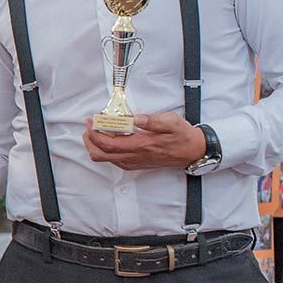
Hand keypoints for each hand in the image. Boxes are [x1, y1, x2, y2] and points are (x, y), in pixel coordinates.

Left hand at [80, 113, 205, 171]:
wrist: (192, 152)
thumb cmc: (182, 136)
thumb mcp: (171, 123)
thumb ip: (153, 121)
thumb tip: (136, 118)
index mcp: (140, 145)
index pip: (108, 143)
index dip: (95, 133)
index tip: (91, 120)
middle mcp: (134, 157)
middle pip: (100, 154)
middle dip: (89, 140)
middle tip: (89, 126)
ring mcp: (133, 162)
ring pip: (105, 158)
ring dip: (95, 145)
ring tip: (96, 130)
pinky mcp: (135, 163)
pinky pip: (113, 160)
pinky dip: (105, 149)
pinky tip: (109, 137)